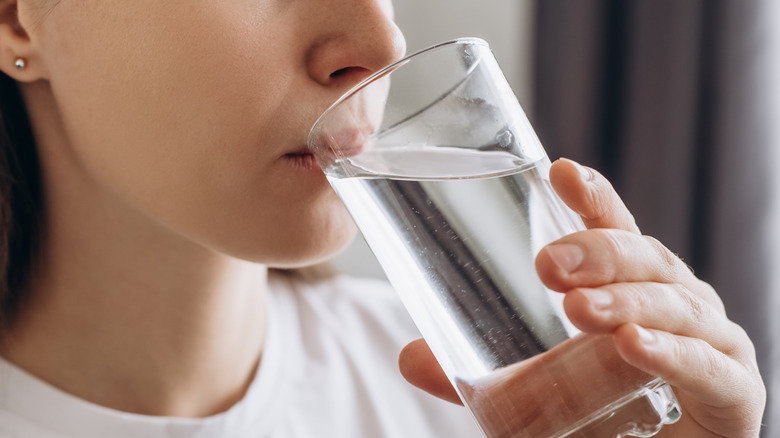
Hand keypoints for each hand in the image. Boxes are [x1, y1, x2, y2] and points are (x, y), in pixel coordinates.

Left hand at [399, 158, 764, 436]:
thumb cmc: (601, 419)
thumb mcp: (535, 391)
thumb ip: (483, 373)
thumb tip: (410, 358)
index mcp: (633, 289)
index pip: (616, 232)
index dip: (593, 198)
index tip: (559, 170)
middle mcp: (676, 305)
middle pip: (646, 259)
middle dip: (601, 253)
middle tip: (549, 264)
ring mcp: (711, 343)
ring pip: (676, 304)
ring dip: (626, 300)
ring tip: (579, 309)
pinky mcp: (734, 393)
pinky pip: (710, 366)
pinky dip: (672, 353)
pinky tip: (633, 344)